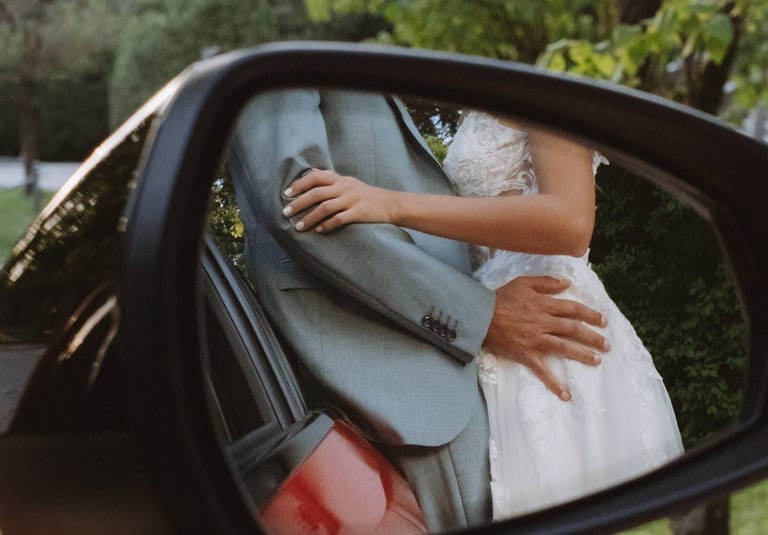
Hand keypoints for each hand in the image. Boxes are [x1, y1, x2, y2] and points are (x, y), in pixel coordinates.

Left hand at [282, 169, 395, 231]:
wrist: (390, 204)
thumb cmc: (365, 194)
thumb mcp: (348, 182)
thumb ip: (330, 178)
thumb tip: (310, 173)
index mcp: (340, 179)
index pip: (315, 178)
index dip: (299, 185)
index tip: (286, 194)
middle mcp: (344, 187)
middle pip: (316, 193)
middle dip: (299, 203)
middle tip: (286, 213)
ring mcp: (352, 200)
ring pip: (325, 208)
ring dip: (310, 218)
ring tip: (299, 227)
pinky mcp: (359, 212)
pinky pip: (339, 219)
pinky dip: (327, 225)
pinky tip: (319, 231)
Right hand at [483, 276, 608, 400]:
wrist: (480, 316)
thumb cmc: (500, 298)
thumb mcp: (523, 283)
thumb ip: (546, 282)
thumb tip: (566, 284)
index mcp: (543, 305)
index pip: (573, 309)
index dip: (590, 315)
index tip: (603, 321)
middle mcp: (543, 323)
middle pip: (573, 329)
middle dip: (593, 337)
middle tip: (607, 344)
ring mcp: (536, 340)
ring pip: (564, 348)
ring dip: (583, 355)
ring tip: (597, 360)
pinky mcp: (526, 355)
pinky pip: (542, 371)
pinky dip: (554, 384)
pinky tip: (566, 395)